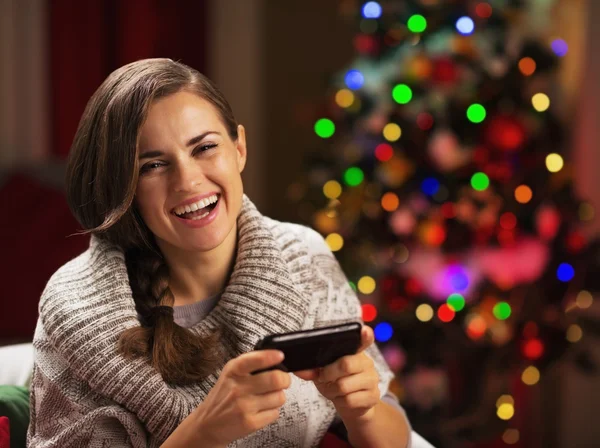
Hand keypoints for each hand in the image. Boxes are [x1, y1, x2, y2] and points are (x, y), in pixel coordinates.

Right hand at [166, 350, 290, 447]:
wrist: (207, 424)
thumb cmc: (223, 396)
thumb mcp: (230, 374)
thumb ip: (250, 364)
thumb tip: (276, 357)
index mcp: (233, 371)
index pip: (255, 359)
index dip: (271, 356)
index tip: (280, 356)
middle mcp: (238, 387)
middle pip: (276, 379)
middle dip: (285, 379)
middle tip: (283, 381)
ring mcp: (244, 406)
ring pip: (279, 397)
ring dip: (278, 397)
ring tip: (268, 398)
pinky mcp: (250, 422)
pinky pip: (275, 413)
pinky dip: (273, 411)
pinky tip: (261, 410)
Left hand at [295, 325, 379, 424]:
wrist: (352, 406)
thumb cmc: (336, 383)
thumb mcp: (323, 373)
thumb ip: (312, 369)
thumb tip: (299, 370)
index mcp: (356, 352)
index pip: (364, 340)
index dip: (365, 335)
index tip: (364, 331)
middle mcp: (367, 363)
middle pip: (345, 364)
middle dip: (327, 374)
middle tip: (323, 378)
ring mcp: (372, 380)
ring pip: (344, 386)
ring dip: (331, 391)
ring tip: (333, 390)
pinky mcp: (373, 396)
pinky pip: (349, 400)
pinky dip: (339, 402)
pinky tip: (342, 399)